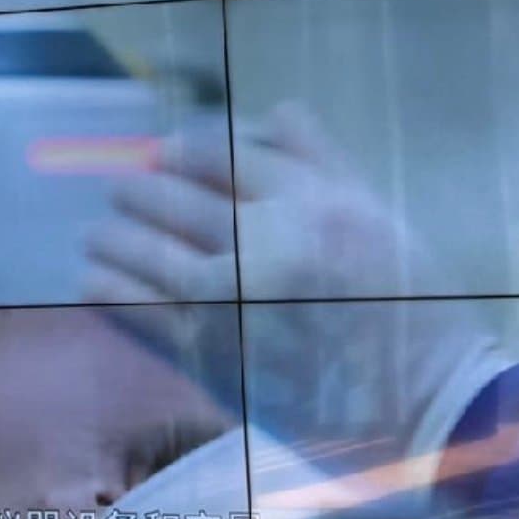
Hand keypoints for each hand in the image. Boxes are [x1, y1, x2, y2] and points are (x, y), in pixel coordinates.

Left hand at [84, 103, 497, 455]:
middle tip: (120, 191)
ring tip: (96, 236)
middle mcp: (264, 241)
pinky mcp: (209, 355)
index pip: (218, 153)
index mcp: (310, 200)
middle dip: (136, 190)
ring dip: (110, 238)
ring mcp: (230, 300)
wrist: (423, 407)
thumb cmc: (409, 307)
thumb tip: (274, 110)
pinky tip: (95, 282)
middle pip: (172, 197)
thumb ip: (322, 160)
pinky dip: (106, 290)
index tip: (164, 155)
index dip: (180, 150)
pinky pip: (136, 310)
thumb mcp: (378, 215)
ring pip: (142, 250)